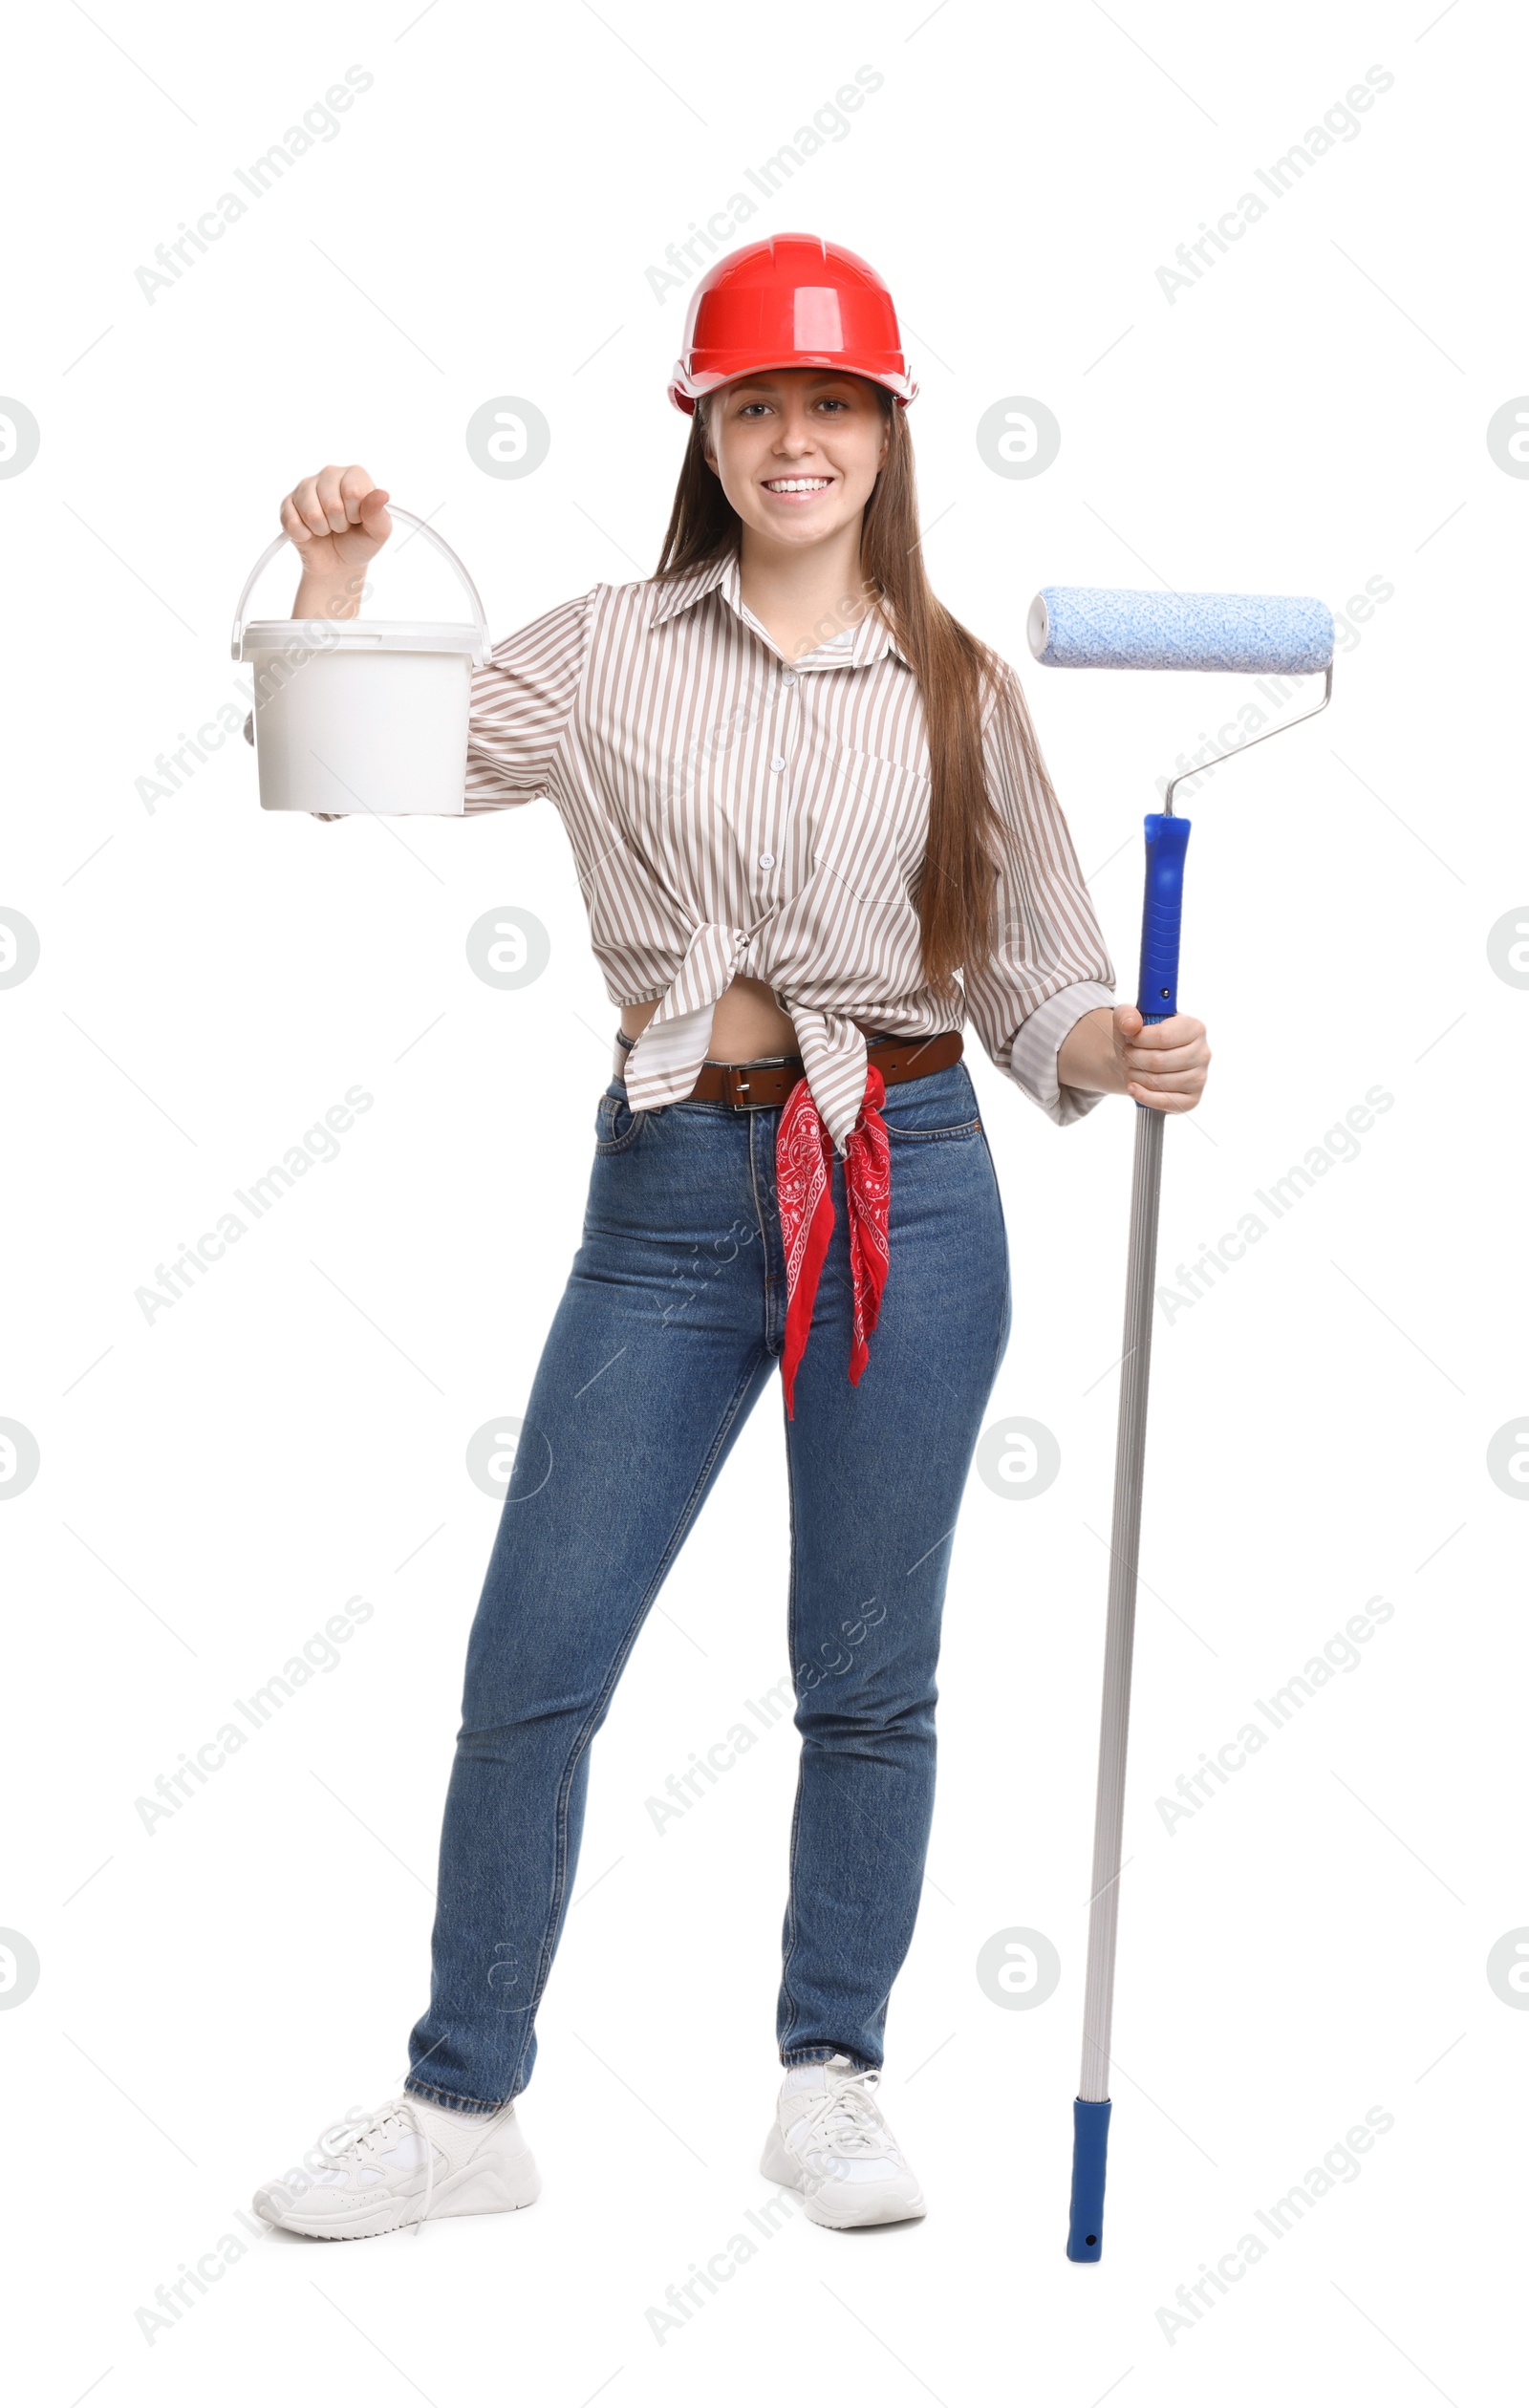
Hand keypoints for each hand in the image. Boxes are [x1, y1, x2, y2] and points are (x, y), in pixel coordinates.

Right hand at [280, 465, 391, 617]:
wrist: (338, 563)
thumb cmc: (360, 542)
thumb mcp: (378, 533)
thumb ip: (379, 514)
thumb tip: (382, 494)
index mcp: (354, 475)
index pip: (352, 492)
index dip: (355, 514)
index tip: (358, 519)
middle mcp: (329, 474)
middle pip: (331, 504)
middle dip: (339, 525)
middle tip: (342, 526)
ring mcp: (306, 487)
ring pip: (311, 513)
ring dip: (322, 530)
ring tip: (328, 529)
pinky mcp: (288, 504)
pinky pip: (292, 522)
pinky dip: (304, 536)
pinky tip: (310, 533)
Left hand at [1111, 1004, 1209, 1112]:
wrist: (1142, 1062)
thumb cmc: (1140, 1038)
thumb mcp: (1129, 1019)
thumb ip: (1125, 1015)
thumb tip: (1131, 1025)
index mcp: (1194, 1027)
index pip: (1163, 1036)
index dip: (1139, 1039)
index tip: (1129, 1039)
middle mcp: (1203, 1053)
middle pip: (1158, 1061)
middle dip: (1134, 1059)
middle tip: (1126, 1055)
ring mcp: (1200, 1078)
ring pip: (1159, 1082)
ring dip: (1135, 1076)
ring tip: (1131, 1068)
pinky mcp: (1192, 1099)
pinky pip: (1165, 1102)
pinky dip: (1143, 1096)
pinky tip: (1133, 1087)